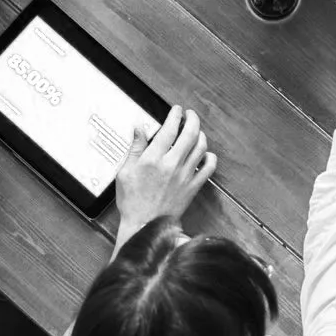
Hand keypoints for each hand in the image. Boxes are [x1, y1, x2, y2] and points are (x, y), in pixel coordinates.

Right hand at [113, 108, 217, 233]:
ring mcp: (185, 176)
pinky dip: (210, 157)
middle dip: (192, 119)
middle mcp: (172, 164)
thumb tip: (138, 128)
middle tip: (190, 115)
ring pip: (201, 147)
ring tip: (196, 131)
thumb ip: (135, 148)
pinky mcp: (193, 187)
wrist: (145, 225)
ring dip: (201, 135)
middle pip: (190, 133)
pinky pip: (209, 168)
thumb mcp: (125, 172)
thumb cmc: (133, 201)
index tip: (176, 111)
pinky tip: (206, 154)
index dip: (175, 115)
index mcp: (153, 159)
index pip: (169, 129)